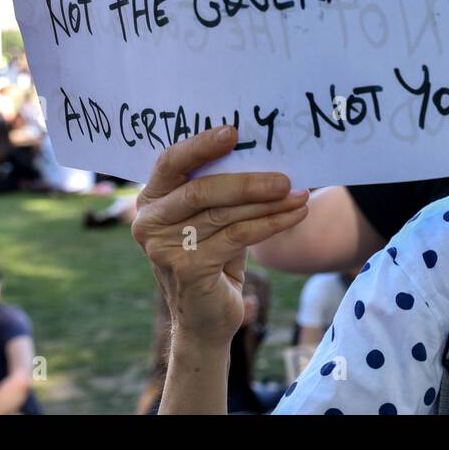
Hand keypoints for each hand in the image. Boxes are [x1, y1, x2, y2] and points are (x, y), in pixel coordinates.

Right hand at [131, 126, 309, 346]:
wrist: (206, 317)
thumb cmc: (213, 256)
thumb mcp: (212, 218)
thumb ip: (223, 189)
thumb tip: (266, 153)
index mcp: (152, 199)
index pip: (171, 162)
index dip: (201, 145)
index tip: (234, 132)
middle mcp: (149, 222)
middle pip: (201, 189)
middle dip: (248, 181)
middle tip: (286, 177)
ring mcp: (164, 248)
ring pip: (224, 214)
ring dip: (268, 204)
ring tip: (299, 196)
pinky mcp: (188, 269)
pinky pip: (237, 237)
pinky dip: (271, 224)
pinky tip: (294, 215)